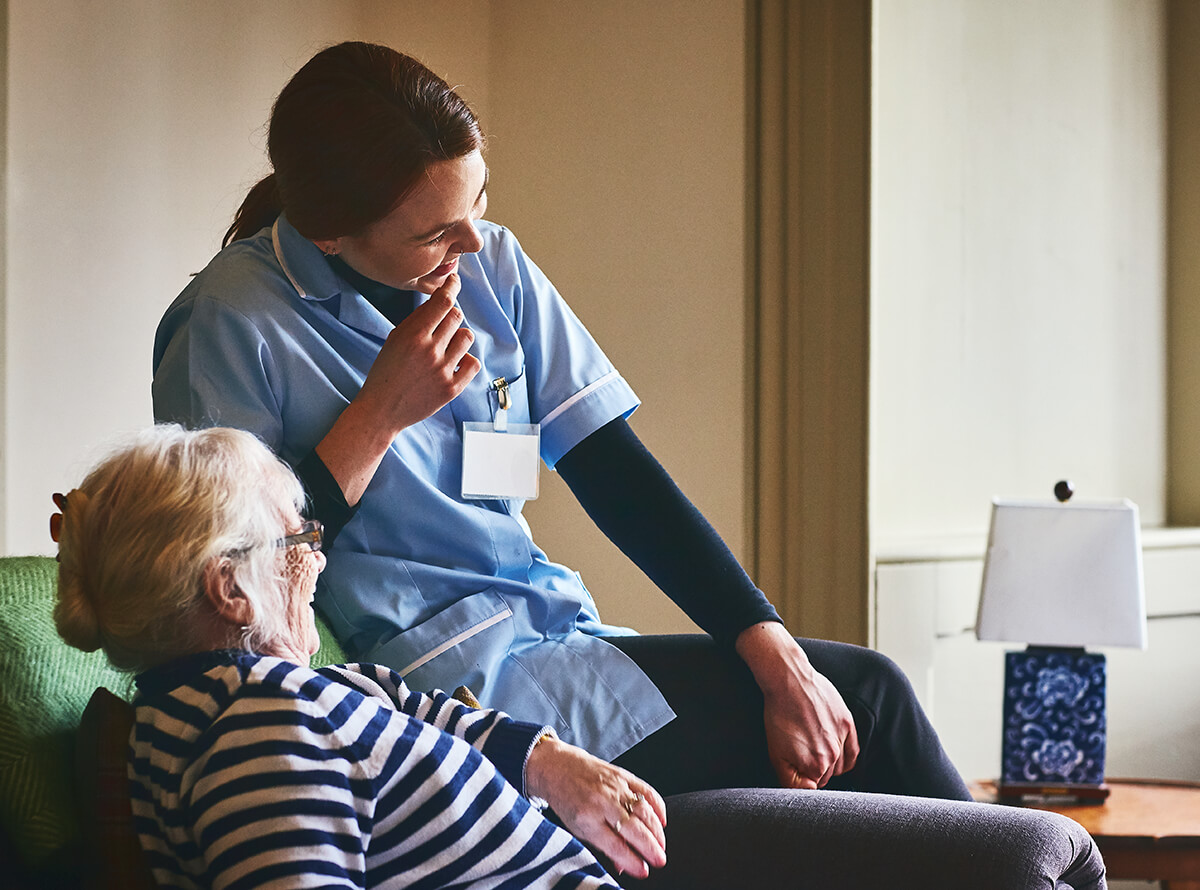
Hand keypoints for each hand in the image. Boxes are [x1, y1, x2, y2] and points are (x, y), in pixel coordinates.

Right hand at [316, 273, 481, 503]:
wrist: (382, 410)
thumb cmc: (386, 371)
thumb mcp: (395, 339)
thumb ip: (417, 320)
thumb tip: (440, 298)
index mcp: (413, 336)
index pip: (443, 302)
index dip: (452, 287)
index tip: (454, 282)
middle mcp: (430, 351)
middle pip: (456, 316)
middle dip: (450, 315)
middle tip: (441, 325)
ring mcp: (443, 371)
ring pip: (466, 337)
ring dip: (459, 337)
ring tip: (446, 346)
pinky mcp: (452, 389)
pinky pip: (473, 363)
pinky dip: (466, 360)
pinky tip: (454, 362)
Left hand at [525, 738, 666, 878]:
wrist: (558, 767)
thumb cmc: (566, 800)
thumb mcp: (576, 829)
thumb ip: (602, 847)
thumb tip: (625, 866)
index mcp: (587, 819)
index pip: (616, 846)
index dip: (632, 861)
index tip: (643, 871)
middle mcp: (602, 802)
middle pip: (634, 829)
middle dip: (651, 849)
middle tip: (659, 861)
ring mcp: (615, 787)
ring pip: (644, 811)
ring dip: (657, 831)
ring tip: (661, 846)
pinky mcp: (623, 775)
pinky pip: (647, 791)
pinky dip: (658, 807)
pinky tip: (662, 821)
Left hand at [736, 622, 859, 788]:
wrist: (789, 681)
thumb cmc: (778, 716)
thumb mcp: (775, 754)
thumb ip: (791, 781)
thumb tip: (808, 792)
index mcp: (815, 766)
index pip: (813, 787)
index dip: (801, 779)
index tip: (794, 767)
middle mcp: (833, 756)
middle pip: (826, 776)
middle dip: (813, 770)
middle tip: (799, 755)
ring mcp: (842, 739)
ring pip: (839, 765)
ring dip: (828, 762)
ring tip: (812, 748)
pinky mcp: (848, 724)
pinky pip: (853, 752)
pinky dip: (845, 756)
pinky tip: (835, 751)